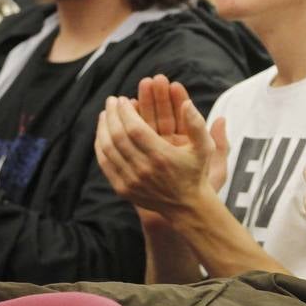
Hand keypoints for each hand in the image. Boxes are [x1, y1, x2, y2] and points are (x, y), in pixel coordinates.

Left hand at [94, 75, 216, 216]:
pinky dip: (100, 146)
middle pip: (118, 136)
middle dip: (112, 115)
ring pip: (108, 149)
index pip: (134, 128)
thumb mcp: (204, 148)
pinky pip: (105, 164)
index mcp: (162, 156)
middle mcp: (144, 169)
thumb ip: (197, 124)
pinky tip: (102, 134)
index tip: (122, 99)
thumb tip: (187, 103)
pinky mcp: (123, 189)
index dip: (125, 111)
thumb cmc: (195, 173)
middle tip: (111, 101)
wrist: (186, 206)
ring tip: (105, 114)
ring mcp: (131, 180)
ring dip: (103, 128)